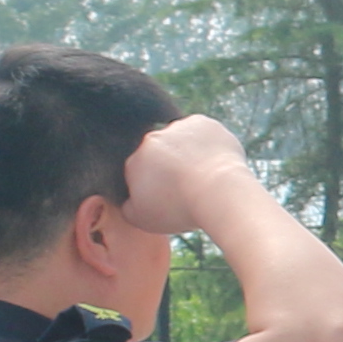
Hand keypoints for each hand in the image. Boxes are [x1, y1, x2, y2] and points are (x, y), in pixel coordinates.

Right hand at [118, 112, 263, 240]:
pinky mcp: (201, 122)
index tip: (170, 196)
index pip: (139, 171)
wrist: (215, 191)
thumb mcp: (142, 219)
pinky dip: (208, 144)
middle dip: (170, 166)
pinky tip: (215, 161)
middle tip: (188, 186)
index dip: (154, 184)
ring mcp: (176, 128)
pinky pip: (202, 132)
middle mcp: (151, 139)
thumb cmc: (179, 208)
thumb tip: (127, 203)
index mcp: (133, 162)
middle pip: (160, 153)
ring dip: (188, 152)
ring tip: (205, 175)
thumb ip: (128, 208)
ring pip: (180, 140)